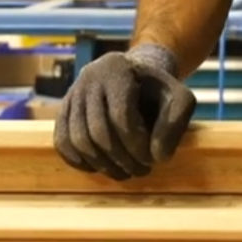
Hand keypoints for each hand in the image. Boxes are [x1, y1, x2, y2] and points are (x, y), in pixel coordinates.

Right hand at [53, 44, 196, 179]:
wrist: (138, 76)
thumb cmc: (159, 90)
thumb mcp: (179, 99)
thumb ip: (175, 125)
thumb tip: (157, 157)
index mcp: (117, 68)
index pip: (120, 115)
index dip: (136, 144)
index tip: (152, 160)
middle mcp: (89, 78)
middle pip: (97, 131)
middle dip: (121, 158)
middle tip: (141, 171)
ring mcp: (72, 94)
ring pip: (77, 140)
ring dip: (102, 165)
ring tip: (125, 172)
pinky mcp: (63, 110)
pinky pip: (62, 142)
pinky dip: (80, 162)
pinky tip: (102, 168)